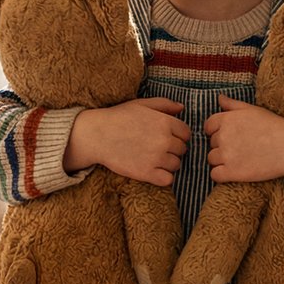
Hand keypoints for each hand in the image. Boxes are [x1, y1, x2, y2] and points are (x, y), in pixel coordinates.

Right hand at [65, 97, 189, 186]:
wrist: (96, 135)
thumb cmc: (118, 117)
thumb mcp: (141, 104)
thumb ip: (164, 104)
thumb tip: (182, 108)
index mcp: (165, 122)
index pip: (186, 133)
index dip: (177, 135)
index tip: (165, 136)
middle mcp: (164, 140)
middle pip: (182, 149)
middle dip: (172, 149)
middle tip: (156, 147)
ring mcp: (156, 158)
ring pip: (176, 165)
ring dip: (168, 163)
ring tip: (152, 158)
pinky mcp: (147, 173)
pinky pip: (168, 179)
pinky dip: (163, 177)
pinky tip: (152, 170)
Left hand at [203, 96, 283, 187]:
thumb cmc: (274, 127)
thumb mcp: (253, 110)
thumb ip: (233, 105)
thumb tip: (219, 98)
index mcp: (227, 119)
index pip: (209, 126)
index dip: (217, 131)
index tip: (230, 136)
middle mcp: (223, 136)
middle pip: (212, 143)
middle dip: (222, 146)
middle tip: (241, 148)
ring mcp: (226, 155)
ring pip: (211, 159)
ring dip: (221, 161)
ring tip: (240, 160)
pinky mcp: (231, 172)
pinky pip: (215, 175)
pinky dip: (221, 175)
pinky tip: (234, 171)